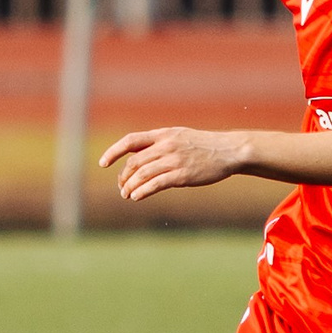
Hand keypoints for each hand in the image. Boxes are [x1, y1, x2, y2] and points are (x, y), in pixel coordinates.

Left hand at [100, 127, 247, 199]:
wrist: (228, 151)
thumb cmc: (204, 146)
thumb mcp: (180, 137)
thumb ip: (160, 144)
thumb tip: (139, 156)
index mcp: (163, 134)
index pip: (131, 140)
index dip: (114, 151)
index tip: (103, 163)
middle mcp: (166, 145)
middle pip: (134, 162)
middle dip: (123, 177)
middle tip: (121, 187)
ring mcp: (174, 160)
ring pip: (142, 174)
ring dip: (130, 187)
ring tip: (127, 195)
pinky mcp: (182, 175)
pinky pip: (156, 184)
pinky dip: (143, 191)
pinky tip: (137, 197)